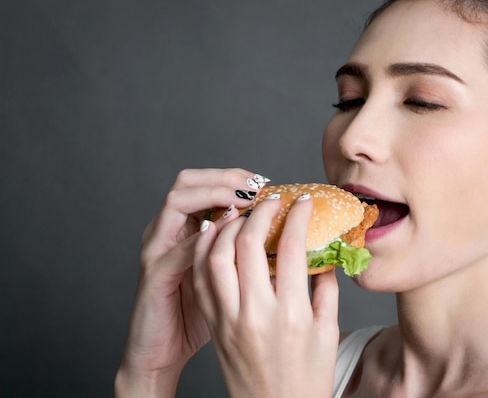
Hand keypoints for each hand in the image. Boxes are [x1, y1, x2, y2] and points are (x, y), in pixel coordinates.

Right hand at [115, 168, 269, 397]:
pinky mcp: (155, 274)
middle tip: (256, 185)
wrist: (161, 352)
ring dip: (212, 195)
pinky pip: (177, 248)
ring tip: (244, 201)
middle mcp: (167, 231)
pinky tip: (229, 236)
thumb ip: (248, 255)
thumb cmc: (197, 315)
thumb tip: (290, 243)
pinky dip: (204, 237)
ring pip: (177, 202)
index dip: (234, 177)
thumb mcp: (226, 277)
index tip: (266, 182)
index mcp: (185, 229)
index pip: (205, 184)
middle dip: (224, 177)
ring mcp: (158, 249)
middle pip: (186, 181)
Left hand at [193, 192, 339, 397]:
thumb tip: (321, 254)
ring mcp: (229, 319)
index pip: (291, 248)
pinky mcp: (214, 325)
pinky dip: (206, 252)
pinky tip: (216, 237)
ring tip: (241, 213)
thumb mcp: (328, 333)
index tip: (302, 202)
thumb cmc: (306, 379)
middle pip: (248, 244)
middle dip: (259, 212)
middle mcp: (255, 313)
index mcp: (291, 314)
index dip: (297, 216)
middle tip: (270, 200)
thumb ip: (325, 289)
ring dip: (227, 227)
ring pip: (216, 257)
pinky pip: (202, 279)